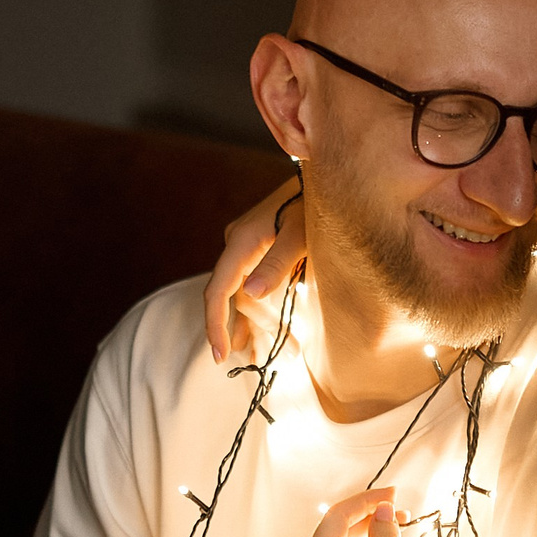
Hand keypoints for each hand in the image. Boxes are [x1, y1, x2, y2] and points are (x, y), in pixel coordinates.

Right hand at [205, 178, 306, 363]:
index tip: (219, 355)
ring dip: (250, 322)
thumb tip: (251, 294)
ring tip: (255, 355)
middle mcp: (236, 244)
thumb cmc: (313, 204)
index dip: (215, 324)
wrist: (321, 176)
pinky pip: (248, 283)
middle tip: (263, 359)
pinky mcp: (257, 247)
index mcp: (241, 242)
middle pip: (231, 296)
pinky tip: (253, 333)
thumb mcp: (300, 235)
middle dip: (244, 329)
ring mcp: (245, 246)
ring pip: (240, 293)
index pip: (218, 291)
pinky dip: (255, 308)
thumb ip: (277, 264)